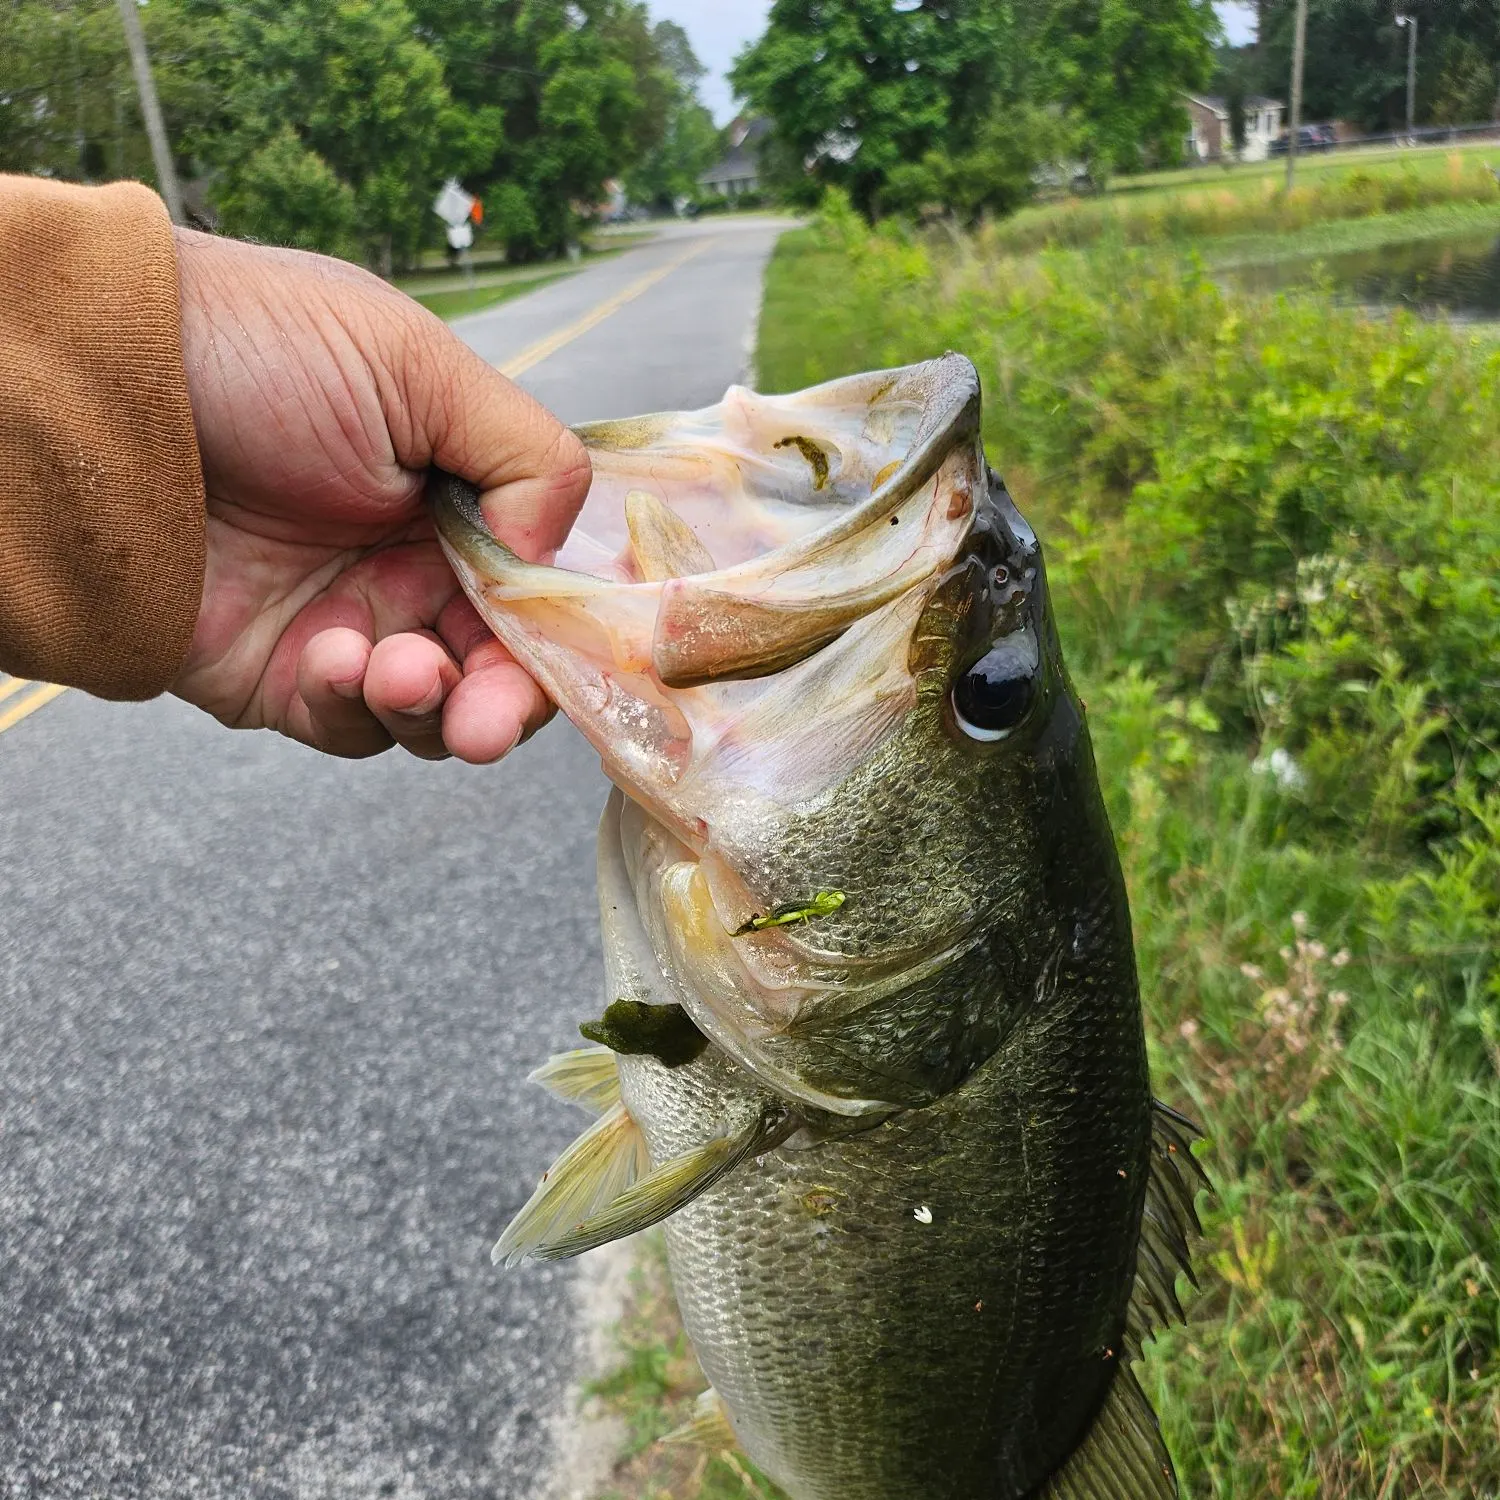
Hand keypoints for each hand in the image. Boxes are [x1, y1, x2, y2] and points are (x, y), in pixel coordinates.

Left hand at [169, 228, 589, 761]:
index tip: (570, 658)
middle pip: (501, 667)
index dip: (564, 632)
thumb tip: (553, 557)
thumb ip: (525, 456)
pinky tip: (334, 658)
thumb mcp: (417, 366)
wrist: (99, 384)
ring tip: (401, 670)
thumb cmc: (259, 349)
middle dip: (509, 702)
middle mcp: (412, 567)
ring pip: (434, 715)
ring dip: (433, 707)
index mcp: (458, 496)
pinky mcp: (279, 677)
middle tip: (491, 722)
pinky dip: (357, 707)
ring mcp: (349, 625)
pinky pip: (348, 726)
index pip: (540, 587)